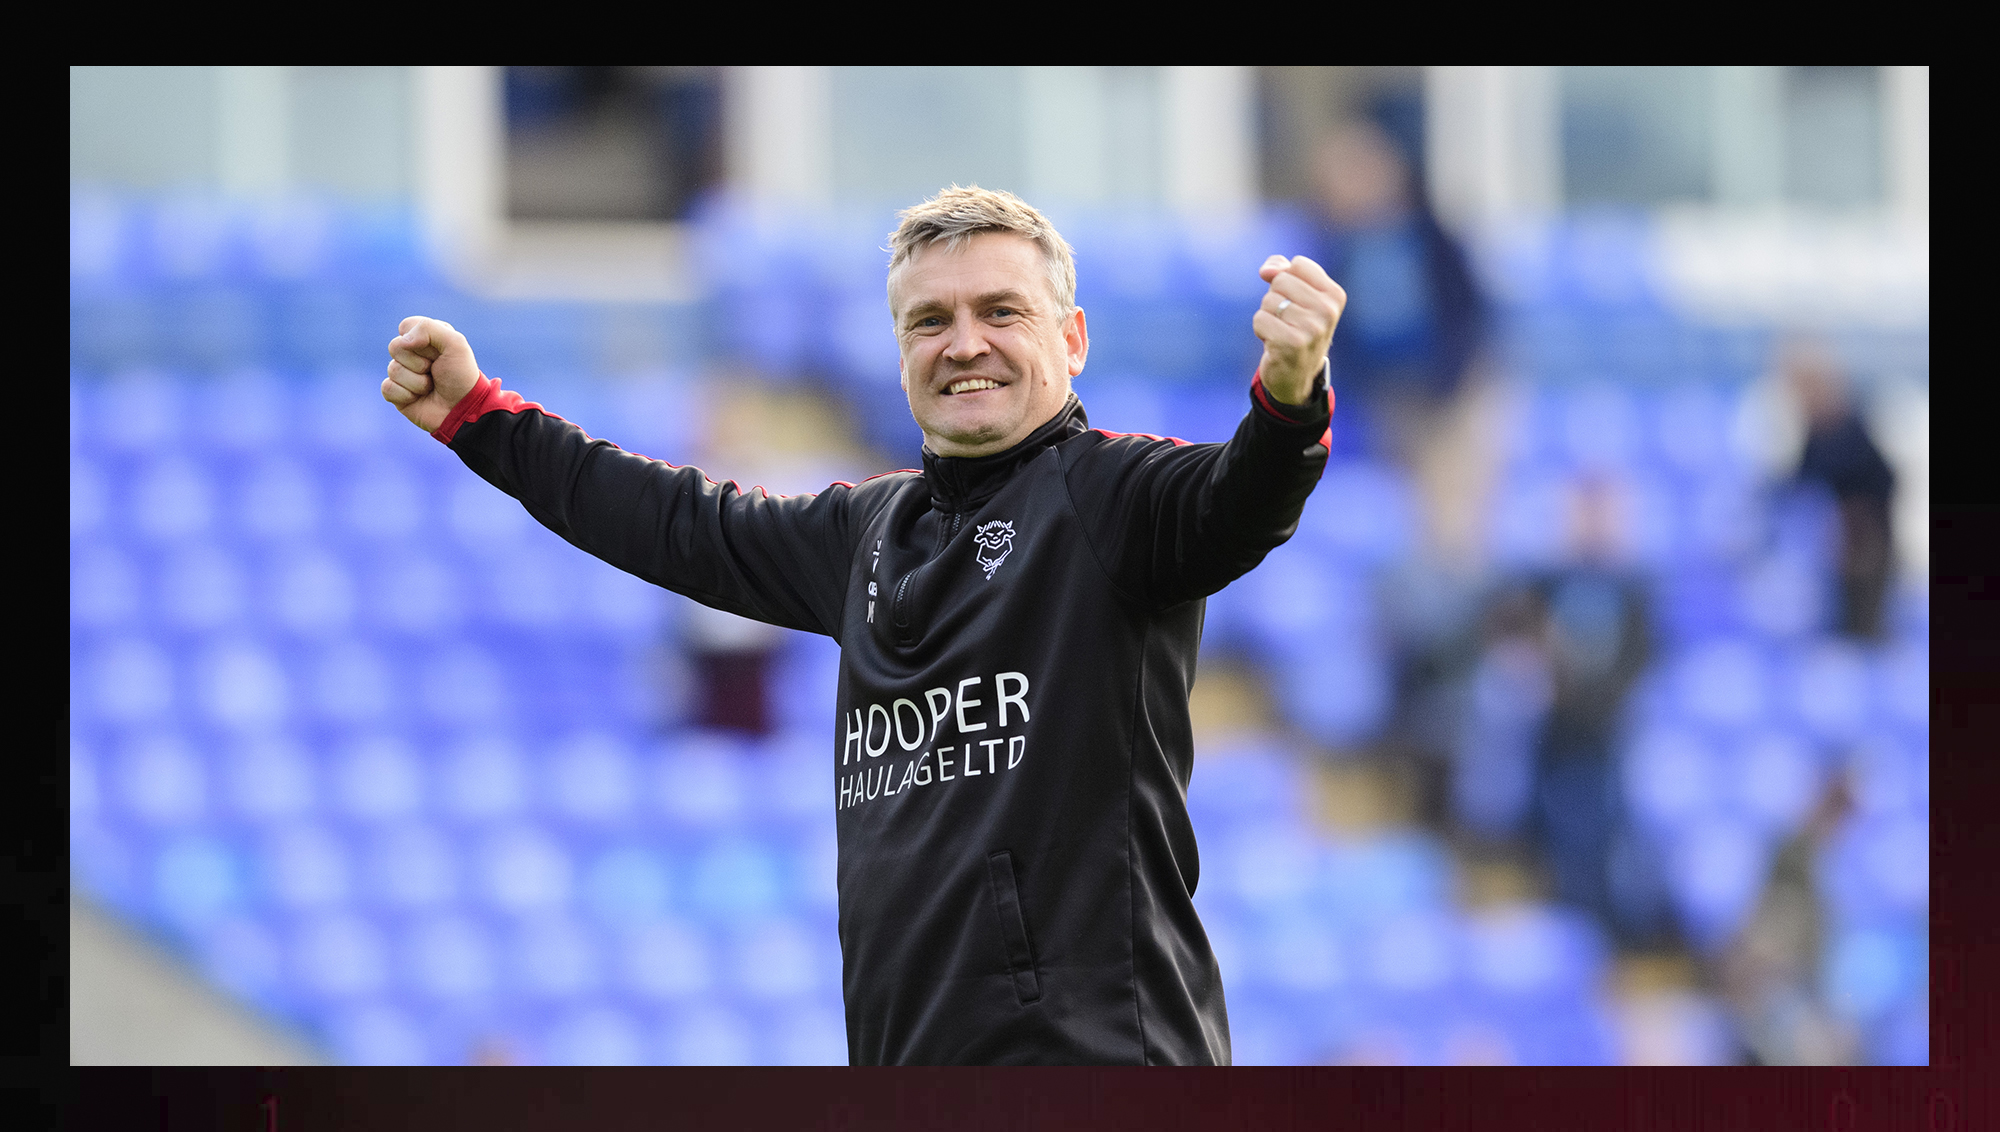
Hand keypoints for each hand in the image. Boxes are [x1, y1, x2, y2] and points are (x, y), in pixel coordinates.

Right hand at [383, 316, 481, 431]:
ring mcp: (403, 373)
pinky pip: (388, 388)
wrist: (463, 410)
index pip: (406, 326)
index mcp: (426, 337)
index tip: (439, 352)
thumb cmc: (461, 376)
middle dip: (419, 362)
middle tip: (435, 371)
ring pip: (393, 369)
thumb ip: (428, 328)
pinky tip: (418, 399)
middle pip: (395, 347)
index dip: (421, 340)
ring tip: (431, 387)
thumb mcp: (455, 344)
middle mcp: (412, 353)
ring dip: (417, 382)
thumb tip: (402, 341)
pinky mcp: (396, 392)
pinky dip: (406, 395)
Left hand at [1252, 255, 1345, 405]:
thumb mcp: (1297, 296)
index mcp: (1335, 295)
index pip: (1298, 264)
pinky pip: (1260, 319)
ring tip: (1282, 332)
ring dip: (1268, 316)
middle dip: (1274, 298)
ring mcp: (1312, 328)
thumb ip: (1282, 271)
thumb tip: (1266, 270)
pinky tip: (1274, 343)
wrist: (1296, 375)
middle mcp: (1328, 311)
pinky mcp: (1292, 343)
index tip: (1295, 300)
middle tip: (1287, 320)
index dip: (1286, 278)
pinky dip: (1261, 330)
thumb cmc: (1296, 328)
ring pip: (1268, 301)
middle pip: (1280, 281)